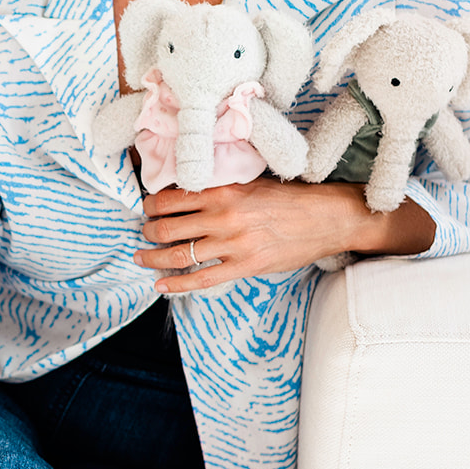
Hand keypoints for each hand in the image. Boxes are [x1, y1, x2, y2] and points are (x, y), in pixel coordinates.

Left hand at [136, 177, 435, 293]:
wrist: (328, 217)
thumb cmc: (291, 198)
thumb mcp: (252, 183)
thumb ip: (221, 190)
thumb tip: (189, 196)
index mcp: (225, 190)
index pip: (172, 197)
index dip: (152, 204)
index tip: (148, 207)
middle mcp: (224, 216)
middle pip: (169, 227)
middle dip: (149, 231)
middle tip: (143, 233)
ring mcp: (233, 244)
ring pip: (179, 254)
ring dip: (153, 257)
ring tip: (141, 257)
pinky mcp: (245, 266)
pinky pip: (201, 278)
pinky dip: (176, 284)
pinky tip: (160, 285)